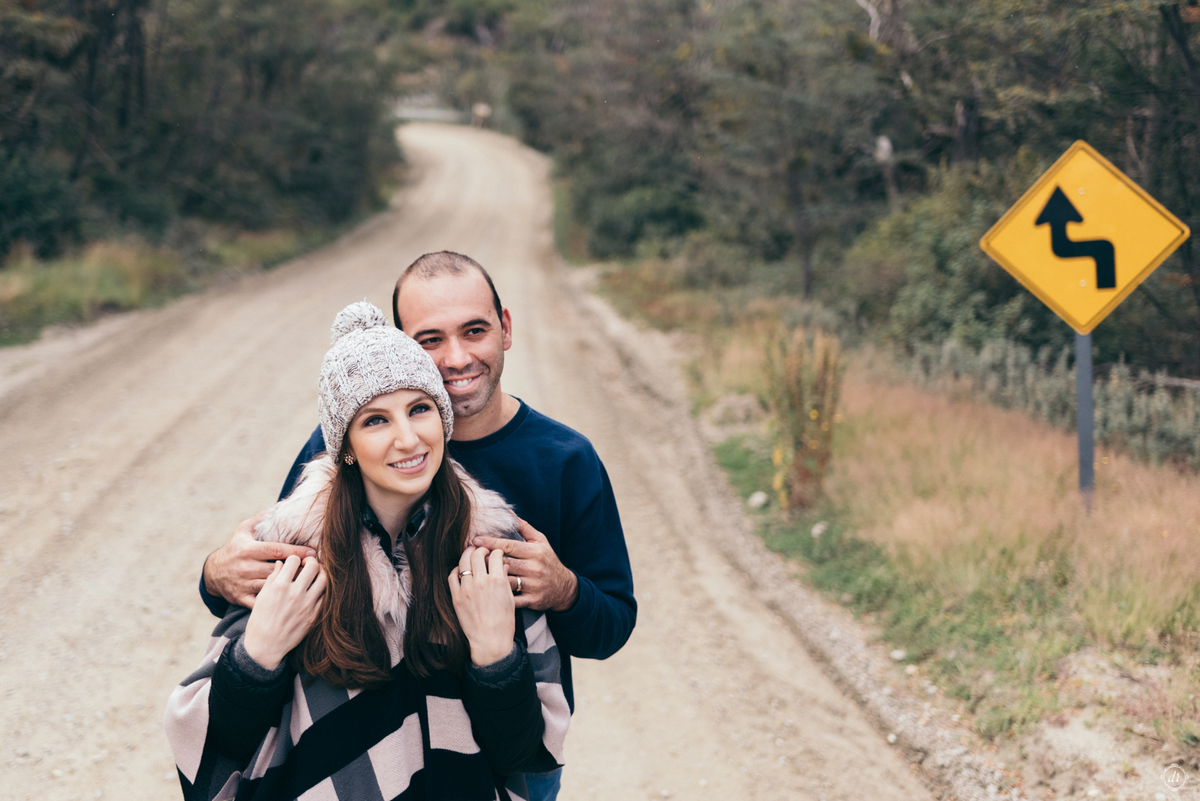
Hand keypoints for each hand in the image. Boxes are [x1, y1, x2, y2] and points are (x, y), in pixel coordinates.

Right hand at [203, 512, 316, 607]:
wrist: (212, 574)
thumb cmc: (234, 548)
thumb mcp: (243, 530)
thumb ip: (261, 519)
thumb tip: (281, 506)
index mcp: (248, 550)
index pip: (277, 550)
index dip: (296, 551)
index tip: (313, 552)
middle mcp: (246, 567)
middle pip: (278, 569)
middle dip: (298, 569)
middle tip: (316, 567)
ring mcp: (244, 584)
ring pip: (273, 586)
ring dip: (291, 585)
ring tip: (308, 582)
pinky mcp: (242, 598)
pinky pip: (262, 602)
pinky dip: (276, 601)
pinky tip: (291, 597)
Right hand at [242, 555, 326, 670]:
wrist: (265, 646)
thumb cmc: (260, 620)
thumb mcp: (262, 596)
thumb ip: (273, 578)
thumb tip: (281, 564)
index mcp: (279, 586)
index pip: (294, 560)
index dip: (295, 558)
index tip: (295, 561)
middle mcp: (295, 593)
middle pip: (313, 566)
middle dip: (311, 561)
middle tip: (308, 564)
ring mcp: (307, 604)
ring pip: (324, 579)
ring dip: (321, 573)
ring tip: (316, 574)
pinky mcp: (314, 615)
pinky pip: (325, 596)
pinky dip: (322, 589)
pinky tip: (316, 589)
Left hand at [448, 546, 514, 666]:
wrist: (490, 641)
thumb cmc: (504, 622)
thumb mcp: (510, 599)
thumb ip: (505, 579)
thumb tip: (502, 566)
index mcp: (497, 581)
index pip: (495, 555)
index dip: (497, 551)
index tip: (496, 553)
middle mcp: (481, 582)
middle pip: (477, 555)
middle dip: (481, 550)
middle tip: (482, 550)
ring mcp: (466, 589)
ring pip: (463, 562)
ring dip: (467, 555)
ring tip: (470, 554)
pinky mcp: (456, 597)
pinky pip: (452, 576)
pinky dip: (456, 569)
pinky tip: (461, 570)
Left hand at [472, 518, 578, 611]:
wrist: (564, 588)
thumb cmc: (548, 561)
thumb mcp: (541, 541)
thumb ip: (524, 527)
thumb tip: (508, 513)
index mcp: (535, 552)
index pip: (509, 546)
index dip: (491, 543)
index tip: (475, 540)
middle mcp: (535, 568)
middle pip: (504, 563)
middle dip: (486, 560)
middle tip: (469, 556)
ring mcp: (533, 585)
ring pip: (506, 581)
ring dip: (489, 578)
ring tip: (475, 574)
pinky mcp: (532, 600)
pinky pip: (512, 599)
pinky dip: (499, 596)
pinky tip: (487, 593)